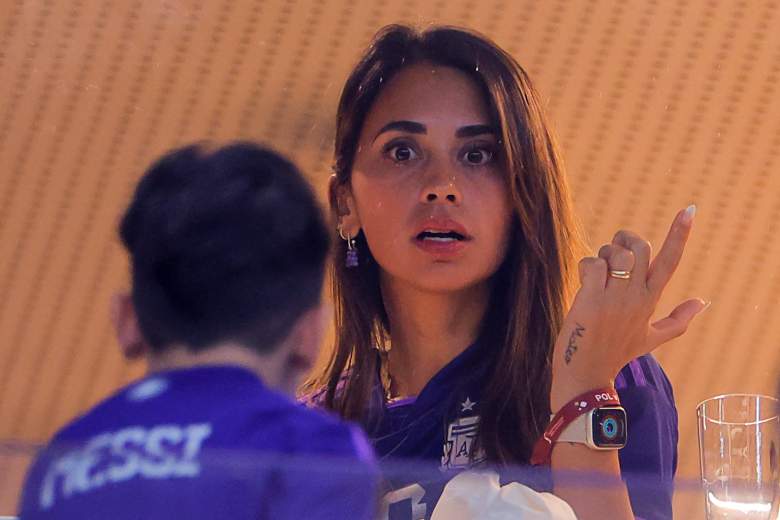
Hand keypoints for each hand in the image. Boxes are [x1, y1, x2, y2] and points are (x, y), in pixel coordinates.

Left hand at [550, 206, 706, 409]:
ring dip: (602, 254)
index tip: (690, 210)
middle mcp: (637, 297)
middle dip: (623, 239)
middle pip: (640, 246)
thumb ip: (679, 320)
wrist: (587, 375)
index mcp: (651, 300)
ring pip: (615, 253)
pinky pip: (593, 265)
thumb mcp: (651, 338)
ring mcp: (615, 298)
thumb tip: (704, 303)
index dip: (680, 234)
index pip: (670, 261)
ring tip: (596, 273)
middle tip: (611, 253)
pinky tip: (583, 283)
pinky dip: (586, 267)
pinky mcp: (591, 300)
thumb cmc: (616, 354)